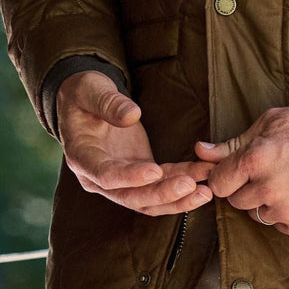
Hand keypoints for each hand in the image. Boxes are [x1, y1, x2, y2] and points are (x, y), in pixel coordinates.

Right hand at [57, 71, 212, 215]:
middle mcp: (99, 177)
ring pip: (149, 198)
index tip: (155, 172)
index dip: (130, 177)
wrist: (85, 101)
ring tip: (206, 191)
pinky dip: (183, 180)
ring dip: (178, 198)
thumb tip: (131, 115)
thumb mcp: (90, 90)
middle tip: (192, 186)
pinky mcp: (138, 171)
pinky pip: (161, 183)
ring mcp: (120, 178)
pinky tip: (203, 175)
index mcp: (82, 158)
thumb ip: (107, 103)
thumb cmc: (83, 94)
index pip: (106, 175)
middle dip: (163, 194)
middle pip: (132, 196)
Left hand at [196, 102, 288, 236]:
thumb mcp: (271, 121)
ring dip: (266, 201)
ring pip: (259, 214)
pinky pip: (281, 225)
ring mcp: (288, 211)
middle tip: (269, 169)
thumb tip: (200, 151)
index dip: (225, 175)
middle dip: (246, 187)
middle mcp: (269, 189)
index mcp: (256, 159)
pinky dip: (287, 213)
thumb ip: (233, 143)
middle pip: (237, 201)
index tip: (236, 171)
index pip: (218, 183)